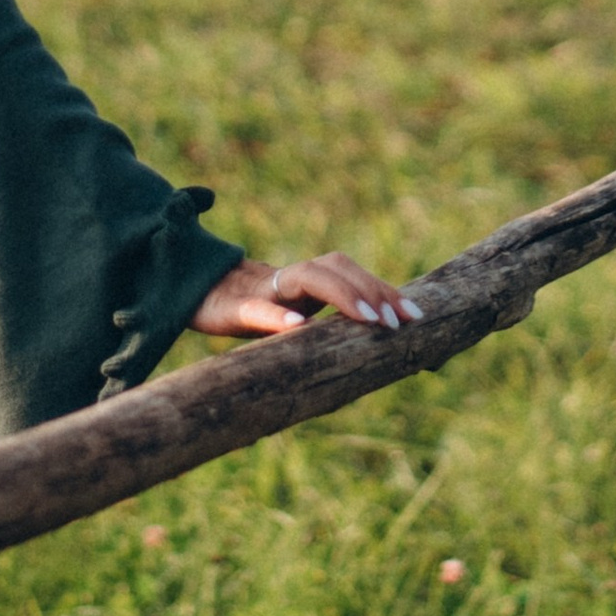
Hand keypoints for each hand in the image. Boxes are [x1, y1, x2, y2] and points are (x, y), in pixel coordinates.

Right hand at [192, 253, 422, 338]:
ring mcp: (264, 290)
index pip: (354, 274)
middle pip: (338, 268)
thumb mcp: (298, 318)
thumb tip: (381, 348)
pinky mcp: (234, 308)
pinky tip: (297, 327)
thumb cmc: (257, 312)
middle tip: (399, 320)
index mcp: (310, 280)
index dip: (384, 288)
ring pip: (306, 279)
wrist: (198, 299)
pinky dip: (278, 316)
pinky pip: (258, 309)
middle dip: (372, 289)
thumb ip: (330, 324)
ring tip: (369, 317)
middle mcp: (291, 278)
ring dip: (341, 294)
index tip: (416, 315)